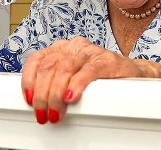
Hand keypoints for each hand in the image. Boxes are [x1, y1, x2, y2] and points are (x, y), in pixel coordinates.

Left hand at [21, 36, 142, 124]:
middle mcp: (74, 46)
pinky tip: (71, 96)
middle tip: (43, 113)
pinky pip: (88, 70)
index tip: (29, 99)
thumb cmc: (99, 78)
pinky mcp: (107, 60)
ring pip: (64, 68)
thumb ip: (54, 82)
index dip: (28, 80)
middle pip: (49, 66)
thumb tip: (35, 101)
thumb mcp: (72, 77)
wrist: (131, 74)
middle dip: (42, 94)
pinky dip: (77, 84)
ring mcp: (91, 52)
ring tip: (56, 112)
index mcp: (62, 48)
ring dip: (55, 94)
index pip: (37, 59)